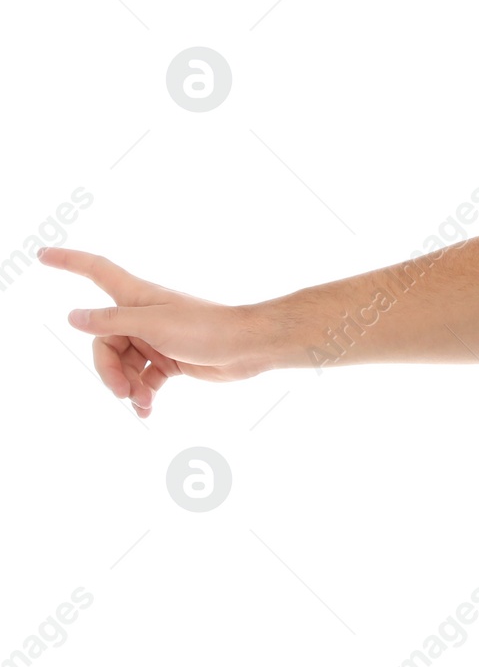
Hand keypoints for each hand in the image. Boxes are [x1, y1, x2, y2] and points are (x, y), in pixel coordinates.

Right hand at [40, 247, 266, 417]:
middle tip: (122, 392)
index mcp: (136, 297)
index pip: (95, 271)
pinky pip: (144, 379)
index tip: (43, 255)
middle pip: (104, 341)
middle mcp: (142, 315)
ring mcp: (155, 338)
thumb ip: (112, 322)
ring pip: (123, 364)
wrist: (248, 348)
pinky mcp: (169, 359)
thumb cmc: (205, 328)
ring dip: (128, 387)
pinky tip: (146, 411)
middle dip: (109, 370)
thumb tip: (74, 316)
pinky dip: (143, 394)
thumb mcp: (153, 325)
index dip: (68, 261)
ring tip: (143, 403)